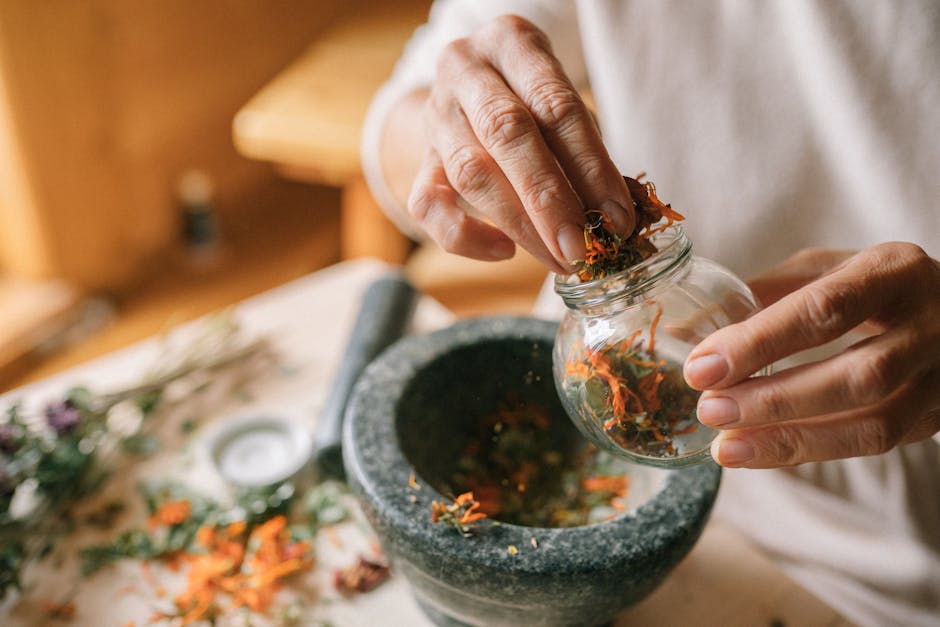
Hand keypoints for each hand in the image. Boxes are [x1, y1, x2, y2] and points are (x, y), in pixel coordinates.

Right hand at [407, 15, 633, 273]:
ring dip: (519, 225)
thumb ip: (587, 150)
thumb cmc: (532, 99)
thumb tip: (617, 217)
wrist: (470, 89)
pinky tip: (504, 251)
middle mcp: (465, 71)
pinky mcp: (418, 161)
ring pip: (469, 172)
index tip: (616, 217)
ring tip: (557, 258)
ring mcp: (435, 116)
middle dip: (549, 200)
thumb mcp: (562, 103)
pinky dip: (467, 235)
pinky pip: (428, 205)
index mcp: (511, 42)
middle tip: (580, 247)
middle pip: (506, 134)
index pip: (555, 105)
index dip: (590, 166)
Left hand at [683, 244, 939, 467]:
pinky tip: (763, 451)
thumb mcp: (825, 270)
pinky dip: (813, 451)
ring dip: (791, 440)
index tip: (701, 367)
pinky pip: (876, 446)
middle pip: (856, 377)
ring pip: (873, 425)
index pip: (824, 310)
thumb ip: (763, 295)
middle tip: (710, 410)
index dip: (759, 342)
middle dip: (773, 400)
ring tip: (726, 447)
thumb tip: (683, 333)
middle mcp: (932, 323)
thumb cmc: (870, 285)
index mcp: (893, 270)